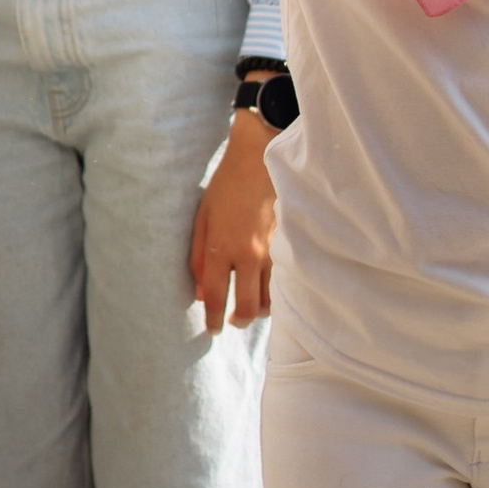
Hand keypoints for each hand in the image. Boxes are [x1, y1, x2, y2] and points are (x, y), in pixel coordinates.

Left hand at [189, 112, 276, 332]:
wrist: (260, 158)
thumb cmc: (226, 185)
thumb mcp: (202, 219)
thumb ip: (199, 258)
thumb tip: (201, 293)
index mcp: (223, 248)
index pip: (217, 296)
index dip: (213, 319)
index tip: (212, 330)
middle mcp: (250, 255)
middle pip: (249, 308)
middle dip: (240, 321)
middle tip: (233, 321)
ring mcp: (273, 251)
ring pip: (272, 299)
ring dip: (260, 309)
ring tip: (251, 306)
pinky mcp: (289, 244)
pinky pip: (284, 280)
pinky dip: (276, 291)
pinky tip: (269, 289)